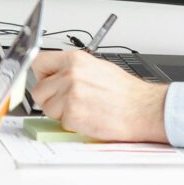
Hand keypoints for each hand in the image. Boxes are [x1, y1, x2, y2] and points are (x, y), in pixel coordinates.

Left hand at [28, 50, 168, 142]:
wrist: (144, 109)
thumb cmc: (126, 92)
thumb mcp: (97, 67)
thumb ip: (72, 70)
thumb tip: (55, 75)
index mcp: (75, 60)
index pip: (39, 62)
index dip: (42, 76)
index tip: (47, 83)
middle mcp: (70, 74)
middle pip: (39, 90)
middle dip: (50, 99)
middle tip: (69, 103)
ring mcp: (70, 94)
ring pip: (47, 108)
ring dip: (60, 114)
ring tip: (83, 110)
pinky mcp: (73, 114)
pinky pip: (60, 122)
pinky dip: (72, 124)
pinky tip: (88, 118)